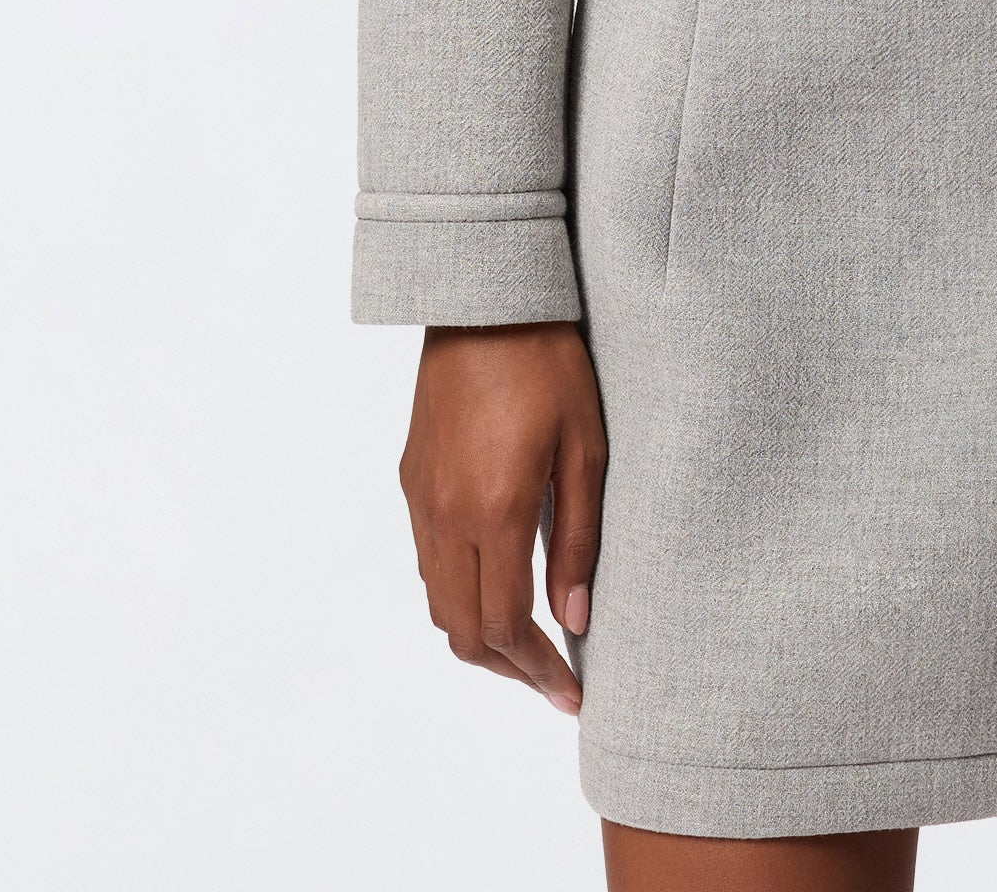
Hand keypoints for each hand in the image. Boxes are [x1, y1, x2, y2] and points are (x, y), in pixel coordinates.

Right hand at [398, 322, 605, 716]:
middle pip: (463, 632)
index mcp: (494, 511)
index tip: (572, 694)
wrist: (484, 301)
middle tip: (553, 679)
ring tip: (532, 640)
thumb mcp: (585, 449)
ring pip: (439, 603)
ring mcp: (421, 500)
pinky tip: (498, 581)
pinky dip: (460, 593)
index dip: (540, 672)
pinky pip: (428, 561)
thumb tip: (575, 618)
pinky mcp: (410, 480)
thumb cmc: (549, 365)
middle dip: (509, 669)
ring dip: (480, 635)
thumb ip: (578, 540)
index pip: (507, 626)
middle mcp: (445, 516)